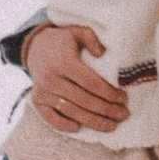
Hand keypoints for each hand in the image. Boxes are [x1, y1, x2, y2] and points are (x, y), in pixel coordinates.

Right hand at [25, 19, 129, 133]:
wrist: (34, 47)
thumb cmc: (63, 41)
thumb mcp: (77, 31)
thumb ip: (92, 39)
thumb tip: (103, 54)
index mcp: (64, 61)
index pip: (91, 83)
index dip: (109, 93)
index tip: (123, 98)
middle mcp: (51, 78)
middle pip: (84, 100)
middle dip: (107, 110)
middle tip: (123, 114)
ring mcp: (43, 91)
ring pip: (71, 112)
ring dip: (93, 121)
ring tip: (111, 125)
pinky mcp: (37, 100)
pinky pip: (50, 118)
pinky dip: (64, 125)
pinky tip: (79, 127)